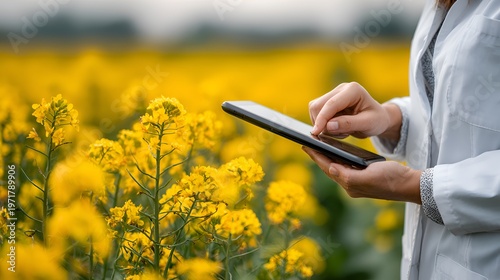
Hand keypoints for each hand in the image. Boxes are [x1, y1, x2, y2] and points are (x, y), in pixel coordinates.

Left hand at [302, 146, 421, 203]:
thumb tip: (330, 169)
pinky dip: (338, 159)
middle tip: (307, 144)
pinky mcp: (363, 177)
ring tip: (317, 146)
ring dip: (326, 157)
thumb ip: (348, 175)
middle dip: (318, 156)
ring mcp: (357, 181)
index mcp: (350, 185)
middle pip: (329, 168)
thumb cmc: (392, 179)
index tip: (305, 145)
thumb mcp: (369, 176)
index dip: (316, 156)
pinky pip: (345, 167)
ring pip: (336, 167)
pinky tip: (335, 152)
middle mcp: (351, 185)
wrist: (410, 184)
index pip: (328, 168)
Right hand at [309, 82, 400, 140]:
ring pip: (315, 110)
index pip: (331, 104)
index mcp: (353, 90)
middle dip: (322, 123)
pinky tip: (337, 128)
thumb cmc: (376, 120)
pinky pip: (317, 114)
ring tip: (342, 131)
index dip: (322, 118)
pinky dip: (324, 125)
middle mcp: (341, 89)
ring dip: (323, 125)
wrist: (377, 119)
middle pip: (318, 105)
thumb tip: (328, 126)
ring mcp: (333, 95)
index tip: (316, 132)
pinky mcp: (328, 102)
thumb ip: (349, 124)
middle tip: (339, 134)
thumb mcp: (368, 124)